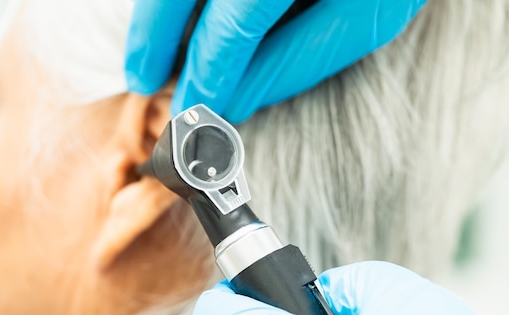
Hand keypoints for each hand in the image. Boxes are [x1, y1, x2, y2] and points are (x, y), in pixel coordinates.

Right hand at [125, 0, 427, 123]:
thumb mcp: (367, 17)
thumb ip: (298, 59)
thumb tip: (235, 100)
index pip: (233, 24)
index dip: (207, 73)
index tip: (194, 111)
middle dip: (154, 33)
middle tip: (141, 78)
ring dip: (155, 9)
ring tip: (147, 49)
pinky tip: (176, 16)